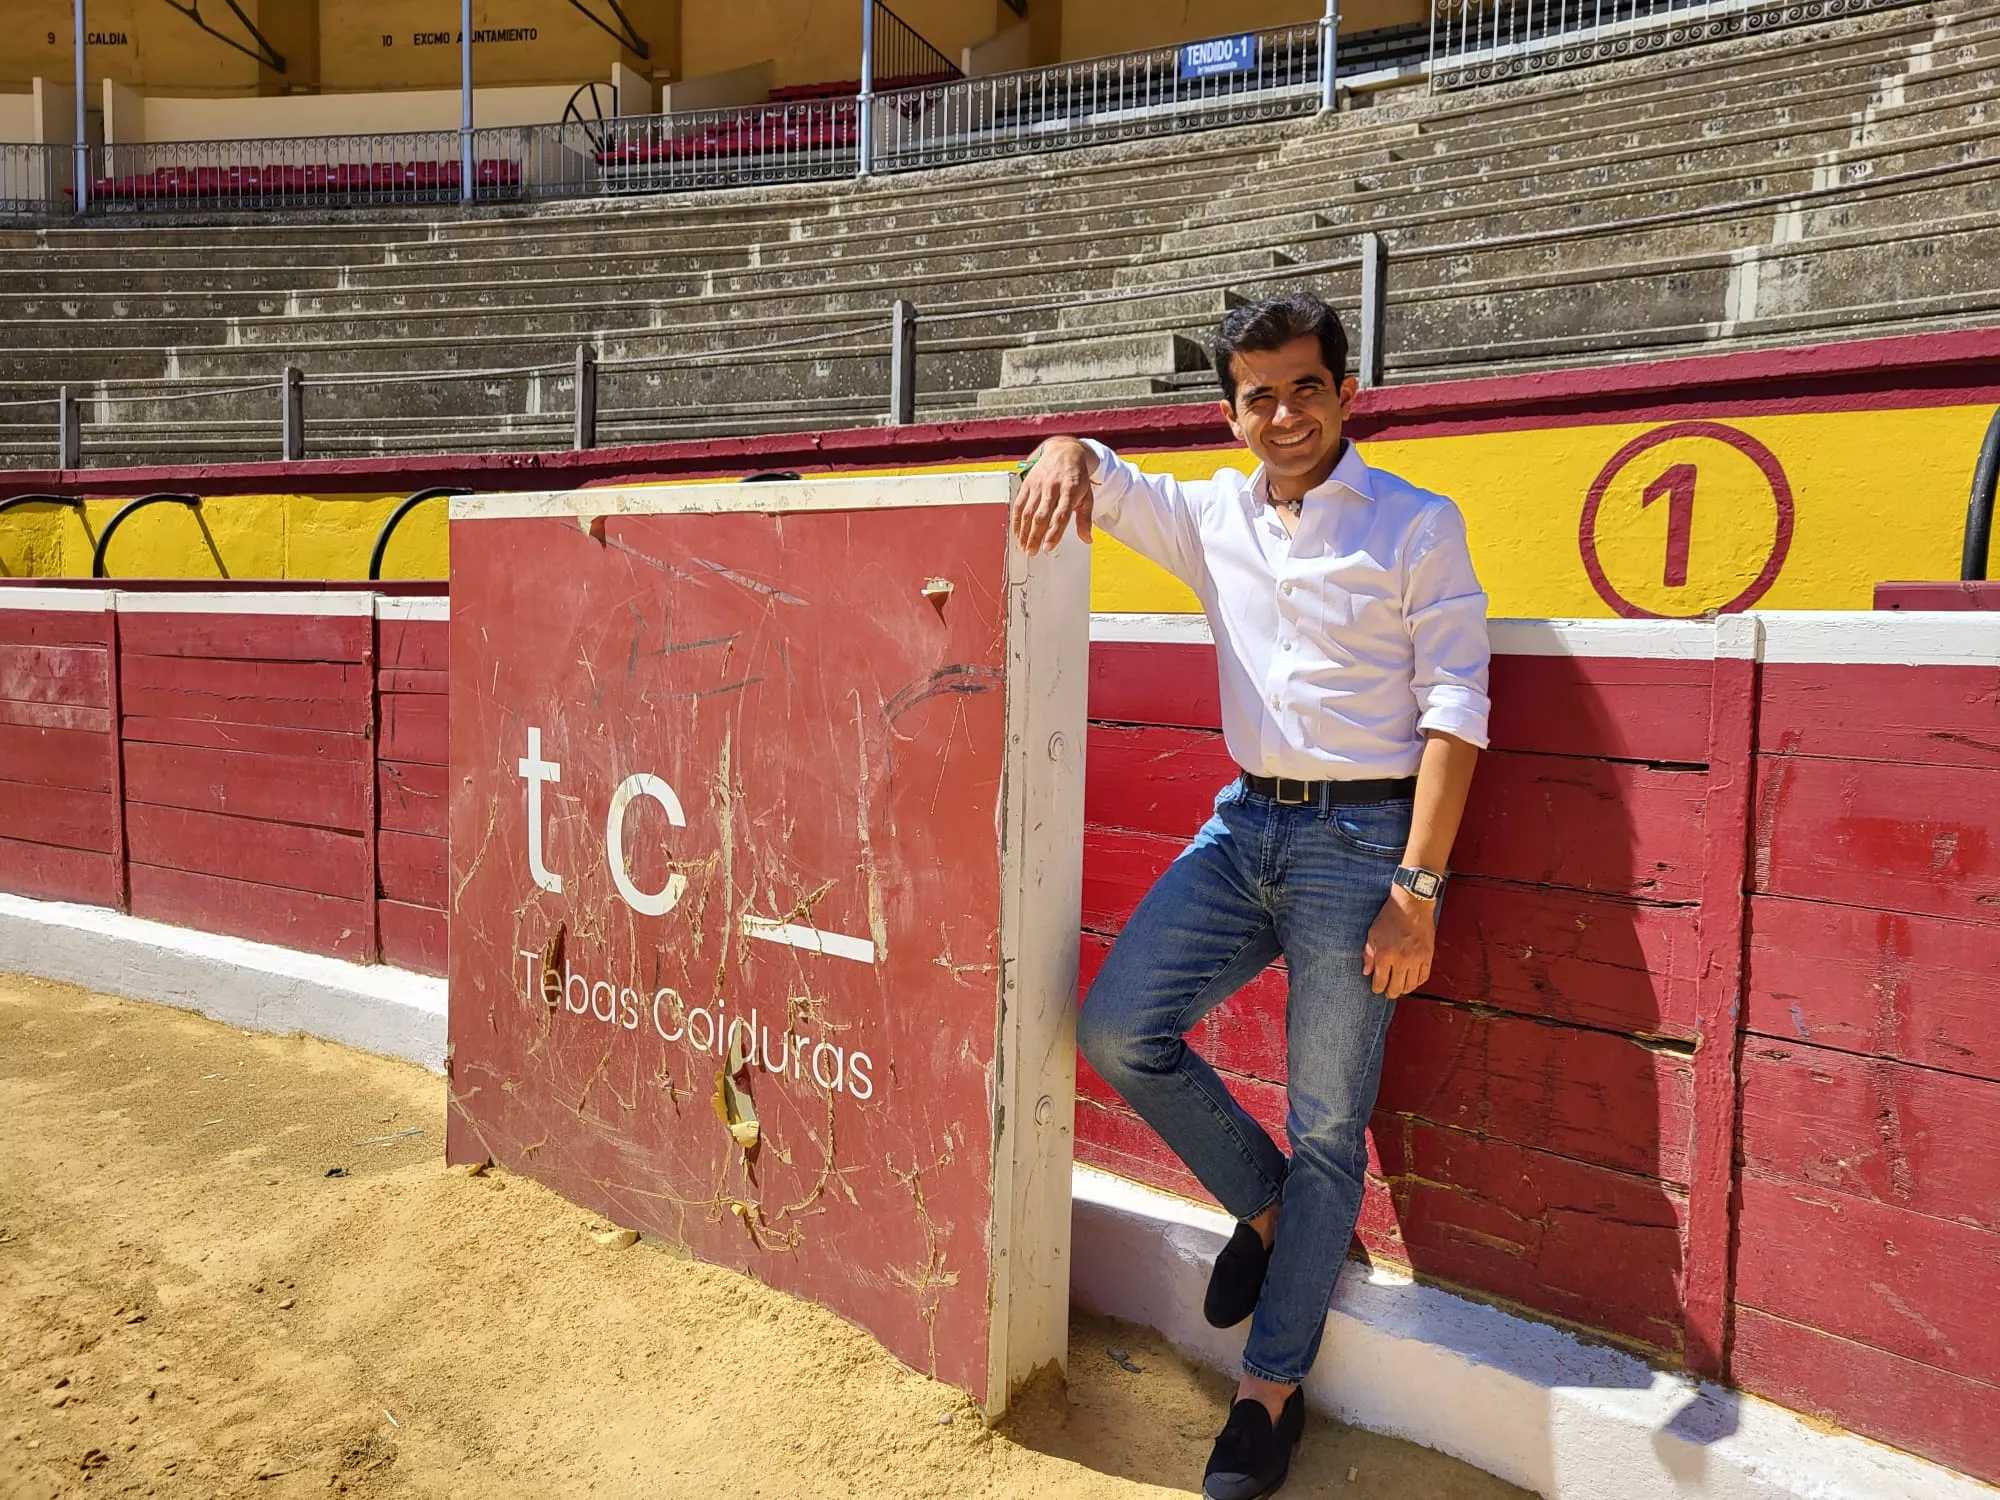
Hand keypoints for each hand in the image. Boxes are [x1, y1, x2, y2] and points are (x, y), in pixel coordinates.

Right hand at [1010, 437, 1095, 554]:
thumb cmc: (1076, 477)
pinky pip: (1020, 504)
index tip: (1048, 547)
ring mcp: (1038, 485)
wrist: (1063, 451)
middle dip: (1035, 536)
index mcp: (1070, 490)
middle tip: (1032, 552)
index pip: (1061, 515)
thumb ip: (1085, 519)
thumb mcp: (1087, 496)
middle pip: (1041, 515)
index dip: (1053, 532)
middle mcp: (1053, 487)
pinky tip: (1017, 533)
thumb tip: (1087, 540)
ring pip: (1028, 511)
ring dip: (1024, 531)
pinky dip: (1017, 520)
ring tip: (1024, 547)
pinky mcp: (1027, 483)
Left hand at [1363, 886, 1435, 999]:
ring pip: (1411, 985)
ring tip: (1400, 989)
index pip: (1380, 981)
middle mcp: (1401, 960)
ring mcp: (1416, 959)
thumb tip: (1367, 972)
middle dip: (1390, 993)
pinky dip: (1418, 982)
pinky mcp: (1428, 956)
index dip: (1377, 988)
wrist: (1412, 905)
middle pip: (1396, 987)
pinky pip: (1424, 976)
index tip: (1376, 989)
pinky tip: (1412, 982)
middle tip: (1388, 993)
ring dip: (1404, 990)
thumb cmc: (1390, 917)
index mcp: (1385, 955)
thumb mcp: (1372, 934)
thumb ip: (1368, 955)